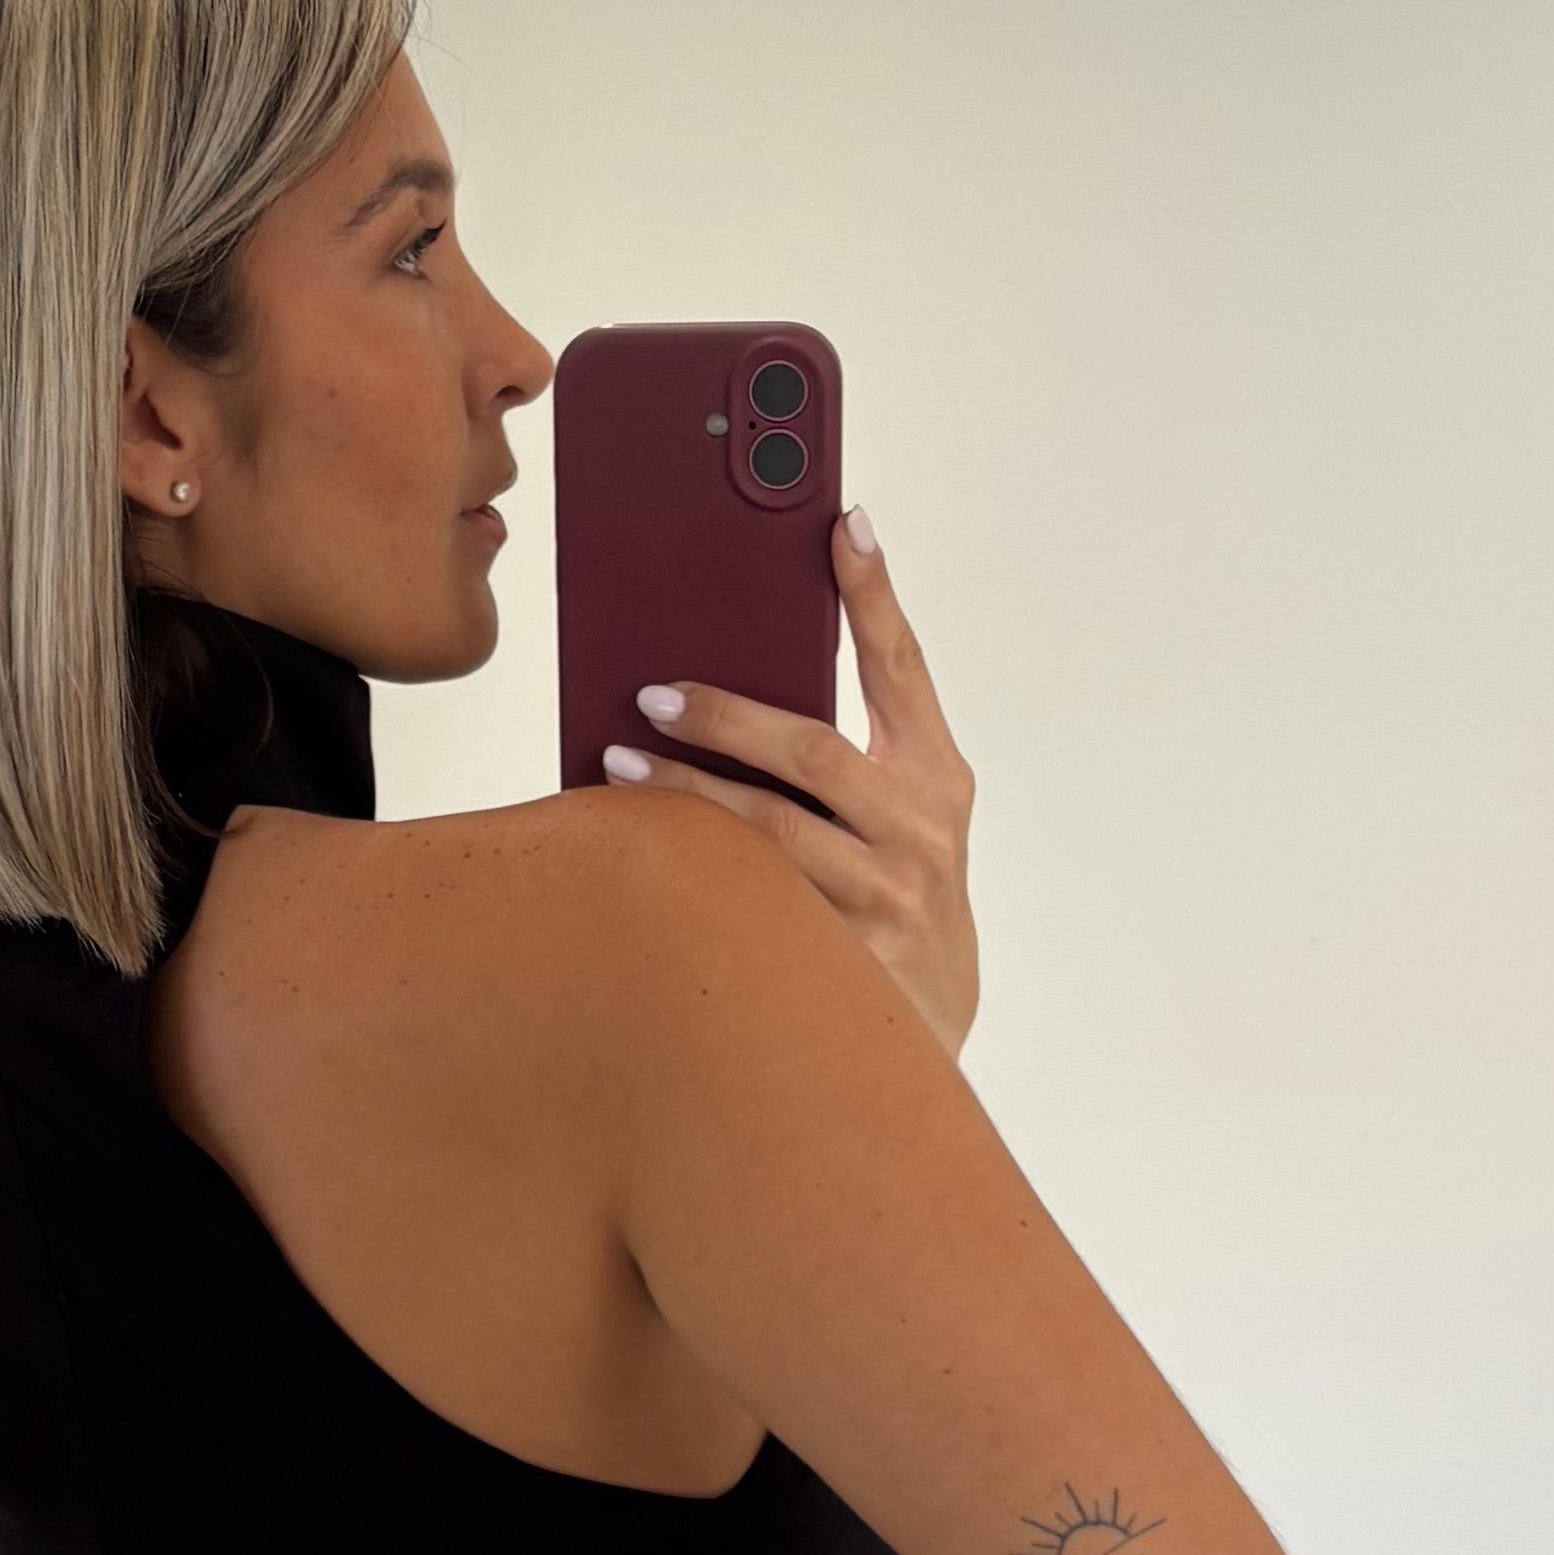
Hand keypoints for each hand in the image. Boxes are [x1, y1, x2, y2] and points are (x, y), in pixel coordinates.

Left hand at [602, 506, 980, 1056]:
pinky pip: (752, 903)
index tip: (845, 522)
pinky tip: (634, 853)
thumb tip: (726, 679)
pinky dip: (690, 872)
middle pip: (815, 752)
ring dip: (686, 795)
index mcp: (936, 775)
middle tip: (652, 690)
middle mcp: (922, 831)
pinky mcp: (850, 957)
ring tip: (617, 764)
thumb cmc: (890, 895)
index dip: (875, 594)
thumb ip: (838, 753)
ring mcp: (889, 898)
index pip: (902, 668)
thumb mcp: (893, 814)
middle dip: (727, 716)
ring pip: (772, 834)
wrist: (924, 1032)